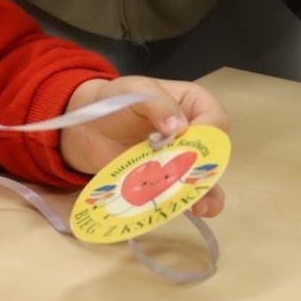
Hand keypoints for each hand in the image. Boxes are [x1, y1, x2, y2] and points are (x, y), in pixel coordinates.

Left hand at [61, 76, 229, 217]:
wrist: (87, 129)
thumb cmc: (114, 102)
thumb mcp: (135, 91)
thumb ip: (158, 103)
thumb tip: (179, 128)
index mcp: (194, 104)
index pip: (214, 120)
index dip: (207, 133)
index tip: (186, 142)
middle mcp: (194, 133)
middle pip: (213, 153)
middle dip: (207, 168)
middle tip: (194, 180)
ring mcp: (181, 159)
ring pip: (203, 177)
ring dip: (205, 192)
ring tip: (200, 206)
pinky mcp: (167, 180)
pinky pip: (181, 192)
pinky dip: (183, 202)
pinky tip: (183, 210)